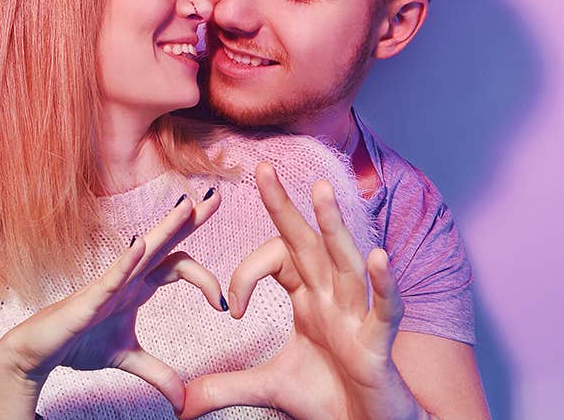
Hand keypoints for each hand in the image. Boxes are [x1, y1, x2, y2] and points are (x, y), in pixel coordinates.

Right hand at [0, 191, 226, 418]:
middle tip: (217, 196)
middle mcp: (129, 277)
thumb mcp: (128, 358)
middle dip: (190, 219)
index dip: (205, 278)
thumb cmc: (80, 343)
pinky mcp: (90, 297)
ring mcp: (110, 283)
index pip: (179, 265)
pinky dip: (127, 260)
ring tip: (187, 206)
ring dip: (166, 227)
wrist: (40, 352)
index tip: (224, 305)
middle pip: (165, 242)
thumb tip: (182, 399)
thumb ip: (158, 373)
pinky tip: (140, 243)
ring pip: (143, 250)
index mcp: (140, 286)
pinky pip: (112, 275)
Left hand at [181, 164, 428, 419]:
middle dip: (285, 206)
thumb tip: (179, 402)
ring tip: (321, 192)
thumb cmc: (330, 397)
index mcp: (309, 299)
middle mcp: (334, 298)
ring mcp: (358, 317)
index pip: (276, 261)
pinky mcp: (379, 343)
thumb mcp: (269, 388)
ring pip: (346, 263)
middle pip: (309, 243)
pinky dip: (384, 284)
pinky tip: (378, 258)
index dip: (246, 275)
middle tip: (262, 168)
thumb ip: (225, 387)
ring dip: (334, 227)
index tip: (233, 312)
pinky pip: (384, 309)